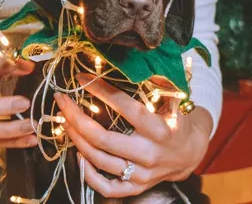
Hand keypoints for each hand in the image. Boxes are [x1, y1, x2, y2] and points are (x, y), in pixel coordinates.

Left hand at [54, 73, 212, 197]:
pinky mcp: (136, 187)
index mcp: (160, 129)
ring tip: (64, 121)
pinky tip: (79, 155)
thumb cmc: (177, 121)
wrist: (189, 154)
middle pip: (104, 138)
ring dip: (76, 140)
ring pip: (99, 160)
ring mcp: (142, 174)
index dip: (102, 91)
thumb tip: (143, 62)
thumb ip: (161, 82)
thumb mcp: (175, 99)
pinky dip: (88, 175)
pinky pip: (107, 188)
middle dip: (76, 118)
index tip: (81, 78)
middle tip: (62, 100)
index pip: (126, 108)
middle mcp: (150, 154)